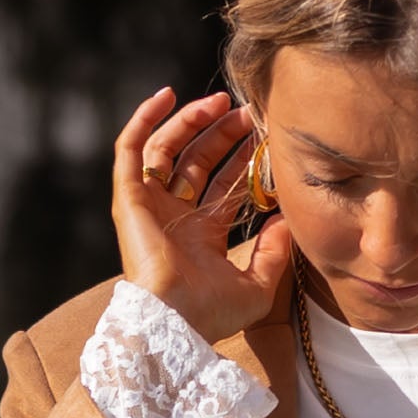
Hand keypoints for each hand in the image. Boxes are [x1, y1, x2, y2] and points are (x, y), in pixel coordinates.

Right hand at [111, 86, 292, 342]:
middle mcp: (173, 216)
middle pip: (197, 161)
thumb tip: (288, 219)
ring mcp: (149, 205)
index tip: (265, 136)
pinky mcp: (129, 197)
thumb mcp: (257, 287)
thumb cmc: (211, 314)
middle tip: (247, 113)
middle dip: (222, 135)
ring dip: (190, 122)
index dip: (243, 159)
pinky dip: (143, 120)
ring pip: (166, 149)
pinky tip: (165, 96)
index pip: (223, 185)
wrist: (173, 321)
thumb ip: (274, 253)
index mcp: (200, 236)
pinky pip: (130, 149)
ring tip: (218, 102)